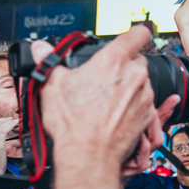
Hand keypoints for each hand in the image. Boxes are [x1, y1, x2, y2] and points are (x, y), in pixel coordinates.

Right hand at [29, 26, 178, 174]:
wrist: (89, 156)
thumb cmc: (74, 123)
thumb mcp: (53, 85)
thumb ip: (49, 61)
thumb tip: (41, 49)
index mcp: (114, 61)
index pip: (137, 33)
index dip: (135, 33)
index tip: (131, 36)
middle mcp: (134, 76)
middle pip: (137, 60)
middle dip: (124, 66)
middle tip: (105, 78)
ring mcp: (143, 96)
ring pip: (141, 83)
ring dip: (129, 87)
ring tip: (106, 100)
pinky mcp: (147, 116)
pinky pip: (144, 104)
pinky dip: (133, 106)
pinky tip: (115, 114)